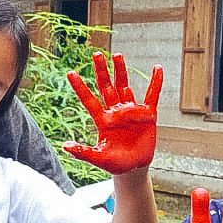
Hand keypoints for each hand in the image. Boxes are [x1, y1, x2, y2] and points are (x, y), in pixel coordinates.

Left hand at [65, 52, 161, 173]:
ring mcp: (131, 111)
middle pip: (106, 86)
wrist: (133, 168)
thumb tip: (65, 146)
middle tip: (96, 54)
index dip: (80, 87)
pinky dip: (155, 83)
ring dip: (121, 71)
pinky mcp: (147, 115)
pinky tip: (156, 69)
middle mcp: (115, 112)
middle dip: (101, 71)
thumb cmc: (115, 164)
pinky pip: (152, 95)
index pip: (88, 99)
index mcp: (102, 120)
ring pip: (124, 86)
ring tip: (117, 55)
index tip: (70, 73)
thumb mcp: (98, 158)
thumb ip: (83, 152)